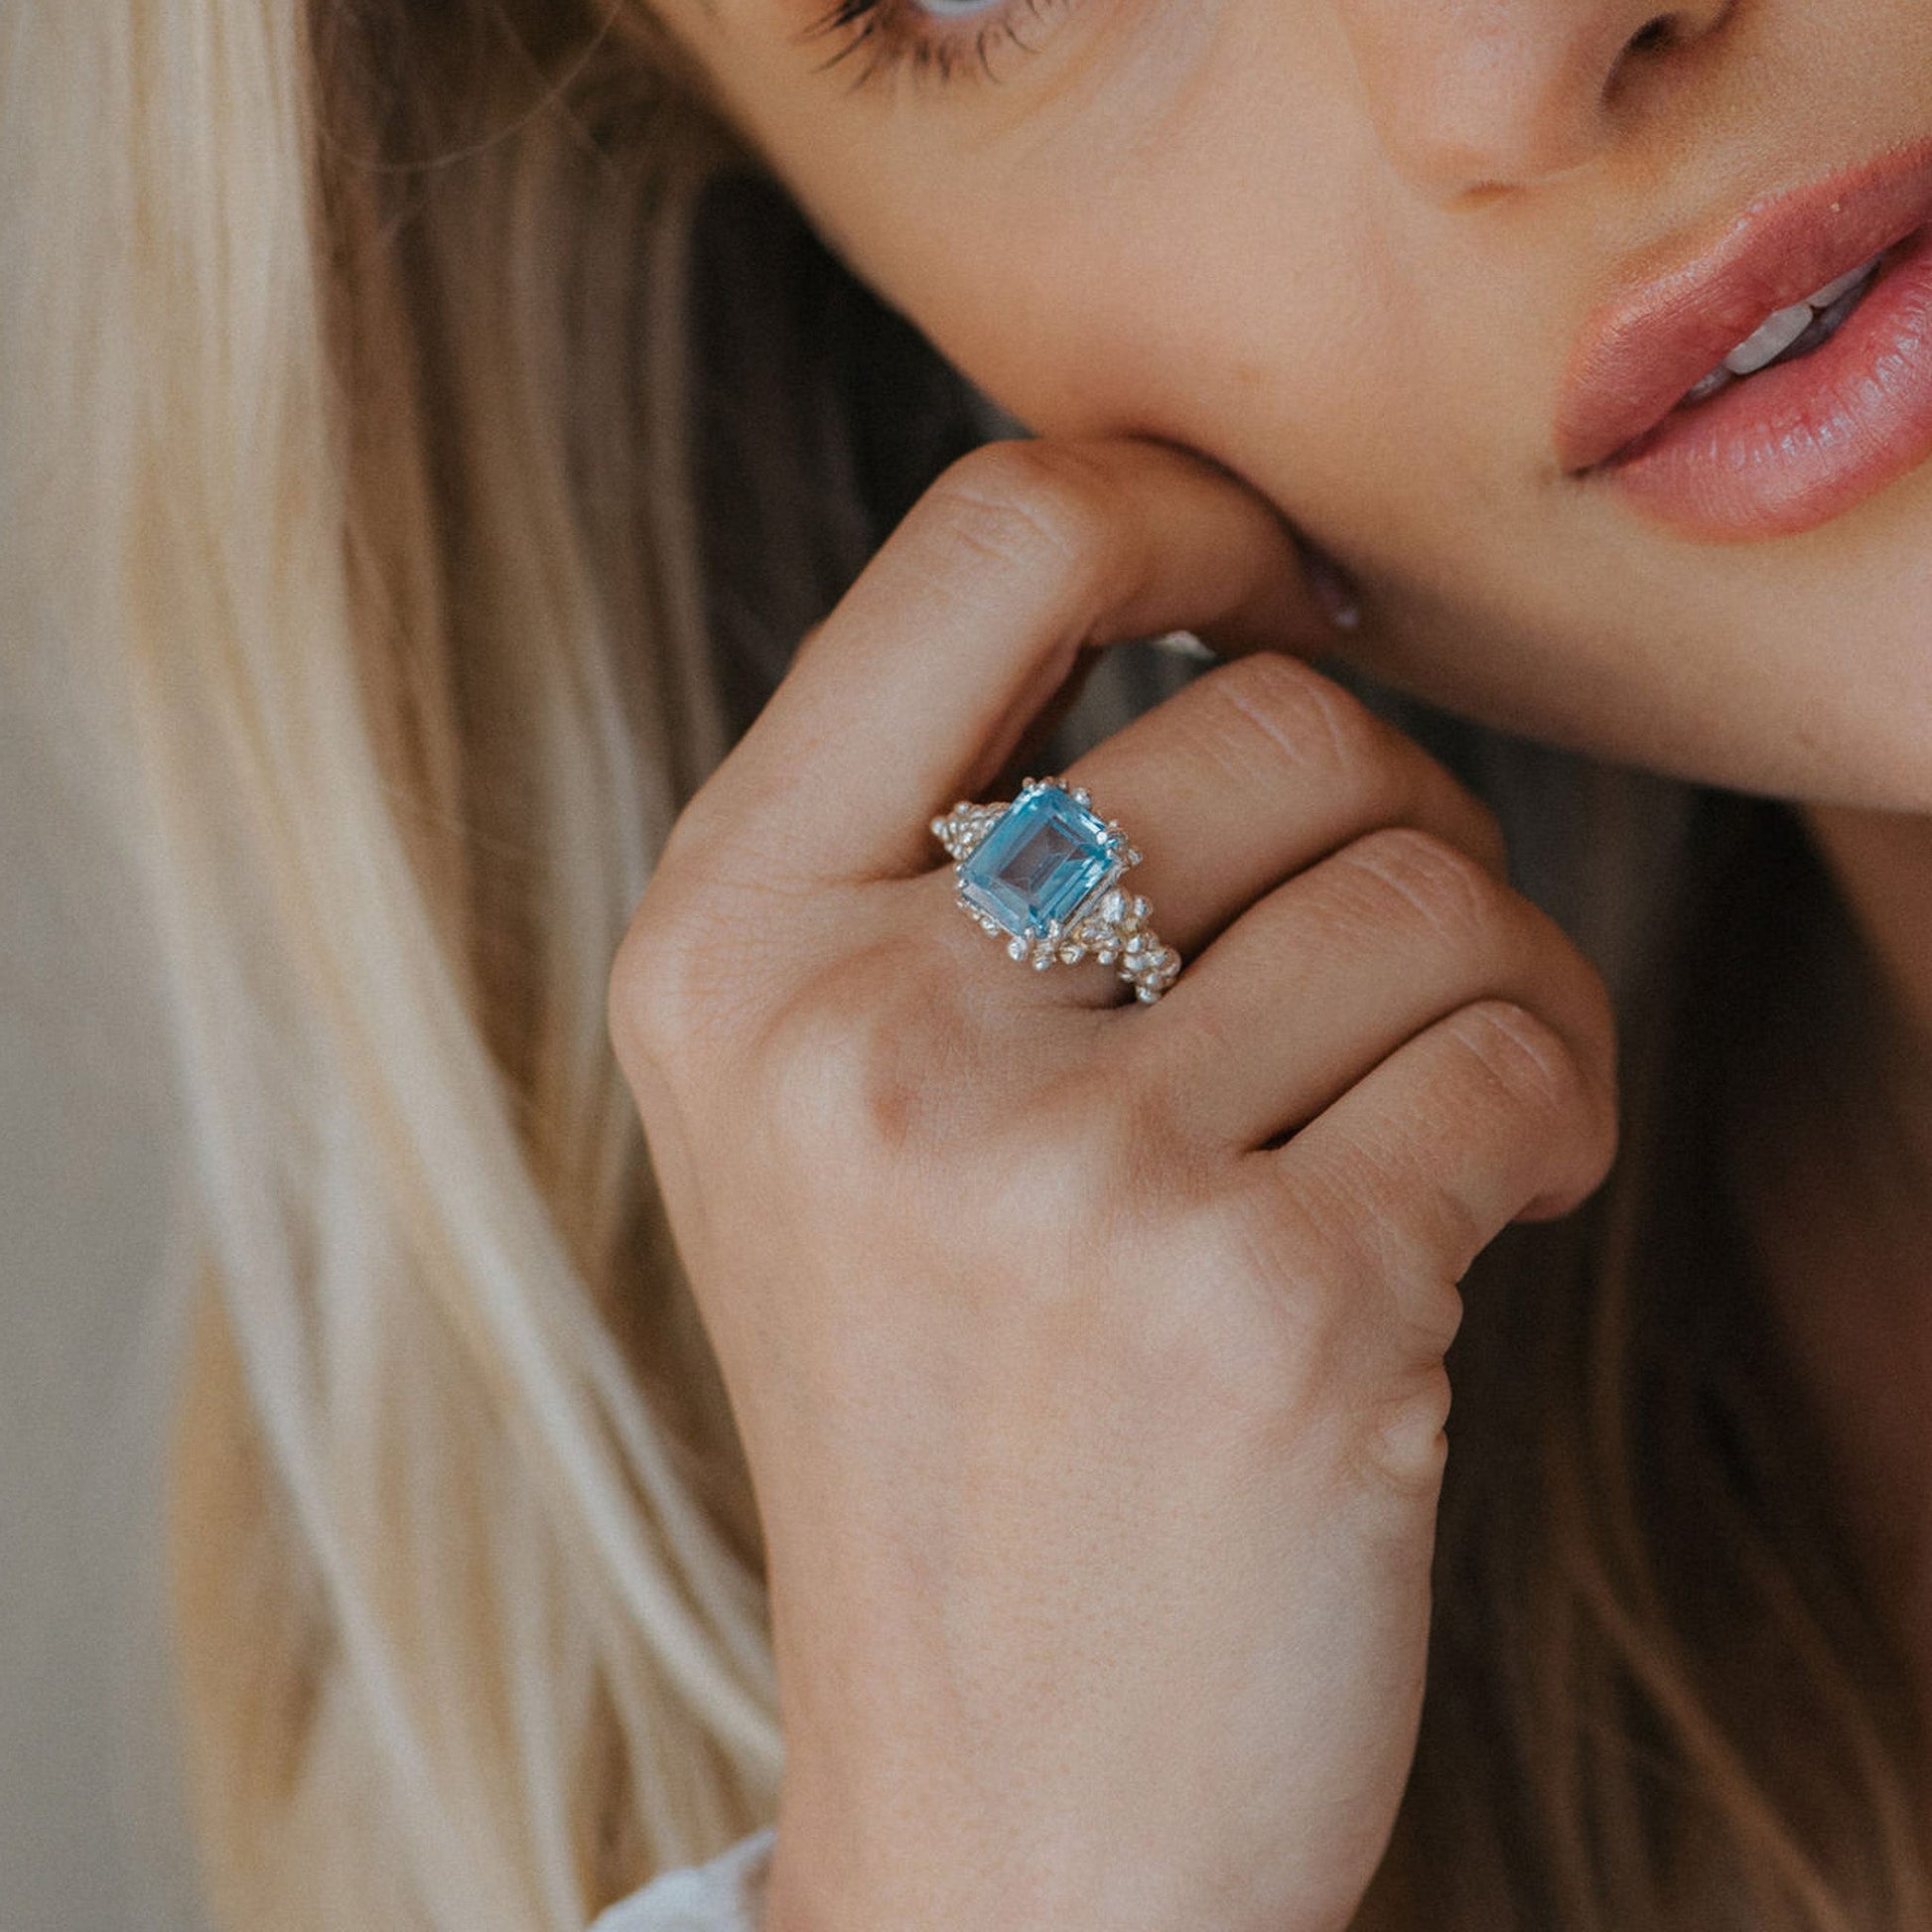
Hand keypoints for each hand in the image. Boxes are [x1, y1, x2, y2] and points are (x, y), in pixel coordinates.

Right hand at [607, 438, 1617, 1931]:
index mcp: (727, 944)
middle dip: (1389, 814)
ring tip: (1433, 1098)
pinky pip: (1519, 1054)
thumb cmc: (948, 1417)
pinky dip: (1552, 1106)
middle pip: (1270, 719)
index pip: (990, 538)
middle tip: (1368, 955)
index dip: (1185, 509)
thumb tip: (1235, 607)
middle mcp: (861, 1037)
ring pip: (1428, 881)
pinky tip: (1483, 1205)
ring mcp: (1056, 1180)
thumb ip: (958, 857)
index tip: (1284, 590)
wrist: (1002, 1806)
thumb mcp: (837, 1112)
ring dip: (1492, 972)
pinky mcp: (1265, 1314)